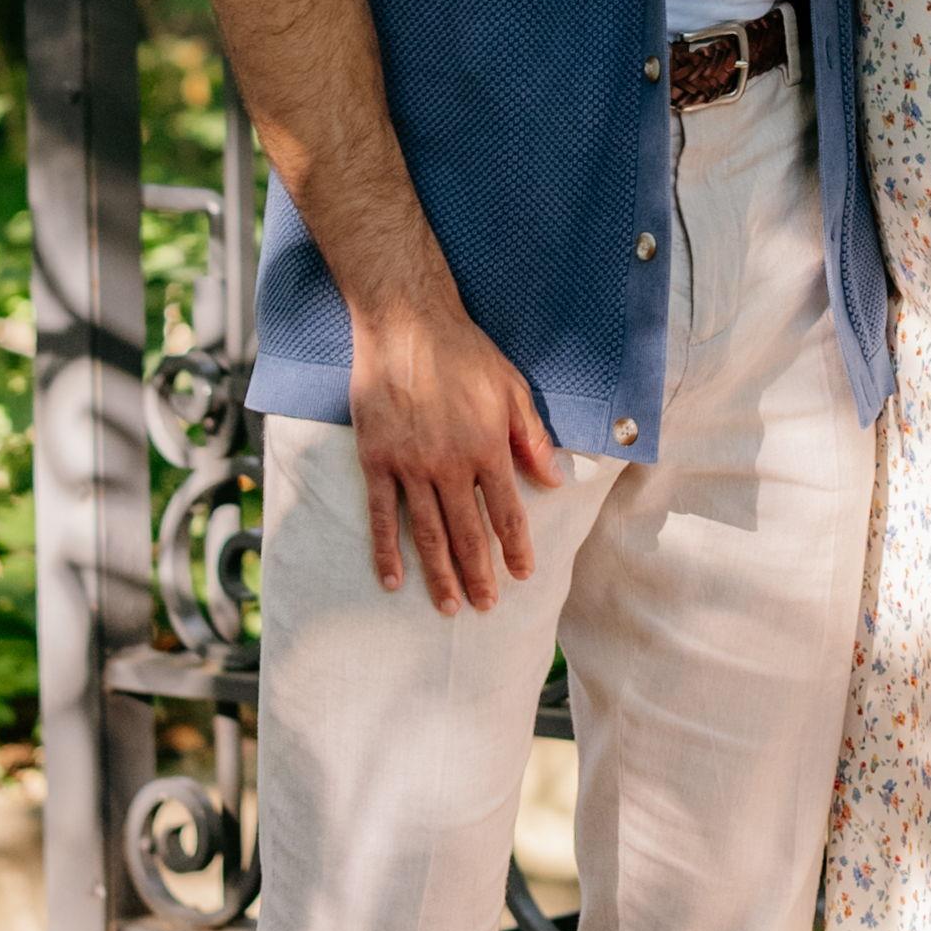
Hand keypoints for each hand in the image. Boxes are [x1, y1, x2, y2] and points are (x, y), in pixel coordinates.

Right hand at [347, 296, 559, 611]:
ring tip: (449, 606)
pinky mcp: (376, 460)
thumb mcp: (512, 389)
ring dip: (439, 574)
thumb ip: (531, 438)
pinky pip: (382, 515)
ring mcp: (409, 466)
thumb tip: (554, 481)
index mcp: (487, 449)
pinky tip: (394, 579)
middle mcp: (450, 465)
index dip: (514, 548)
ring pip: (427, 533)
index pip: (506, 512)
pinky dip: (386, 550)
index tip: (520, 576)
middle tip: (484, 606)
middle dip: (478, 575)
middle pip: (466, 533)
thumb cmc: (464, 352)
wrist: (405, 323)